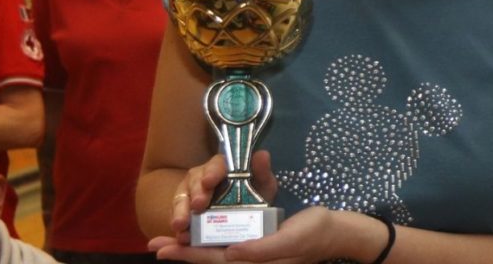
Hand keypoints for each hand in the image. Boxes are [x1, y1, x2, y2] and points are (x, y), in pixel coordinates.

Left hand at [150, 208, 382, 263]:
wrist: (338, 232)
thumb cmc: (315, 232)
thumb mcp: (290, 238)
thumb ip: (261, 249)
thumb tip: (230, 254)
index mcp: (257, 263)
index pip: (215, 260)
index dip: (189, 255)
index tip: (164, 249)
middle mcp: (251, 261)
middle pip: (211, 260)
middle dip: (183, 253)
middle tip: (155, 245)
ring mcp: (254, 255)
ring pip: (217, 254)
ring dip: (193, 248)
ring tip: (169, 243)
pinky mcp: (259, 246)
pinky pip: (229, 247)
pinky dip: (211, 242)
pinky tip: (200, 237)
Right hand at [166, 151, 278, 239]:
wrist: (246, 217)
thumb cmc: (254, 194)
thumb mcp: (263, 184)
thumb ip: (262, 171)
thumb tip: (262, 155)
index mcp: (221, 167)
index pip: (215, 165)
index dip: (212, 172)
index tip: (209, 182)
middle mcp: (202, 177)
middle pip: (194, 181)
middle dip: (196, 193)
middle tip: (197, 206)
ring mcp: (190, 194)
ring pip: (181, 198)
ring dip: (180, 212)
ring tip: (181, 226)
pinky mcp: (184, 212)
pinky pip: (176, 217)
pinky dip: (178, 227)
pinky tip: (181, 236)